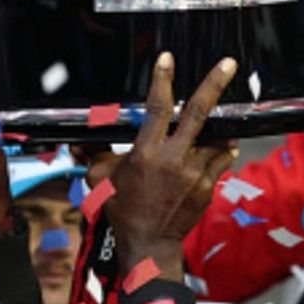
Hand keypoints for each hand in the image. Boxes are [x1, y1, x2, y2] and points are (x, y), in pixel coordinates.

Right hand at [105, 53, 237, 279]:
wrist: (149, 244)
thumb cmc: (122, 211)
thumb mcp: (100, 180)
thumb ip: (93, 154)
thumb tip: (75, 141)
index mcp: (146, 153)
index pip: (157, 107)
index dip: (162, 80)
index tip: (166, 59)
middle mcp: (174, 159)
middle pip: (199, 112)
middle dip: (214, 84)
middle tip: (228, 64)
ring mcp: (195, 173)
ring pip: (215, 137)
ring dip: (218, 124)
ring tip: (224, 112)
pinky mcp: (207, 186)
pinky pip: (220, 159)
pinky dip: (221, 149)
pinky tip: (220, 144)